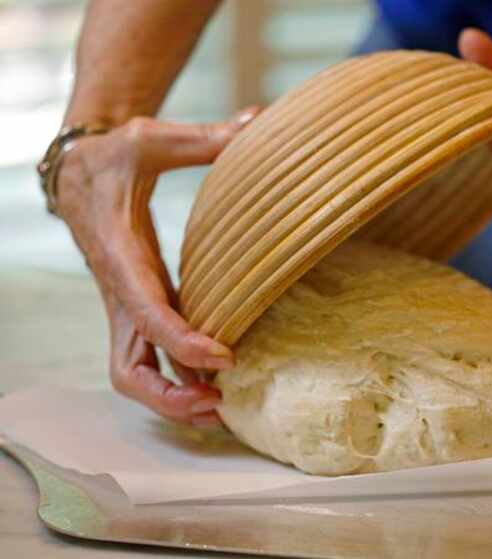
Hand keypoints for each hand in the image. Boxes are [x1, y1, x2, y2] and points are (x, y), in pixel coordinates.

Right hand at [56, 108, 258, 426]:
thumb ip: (202, 138)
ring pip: (134, 373)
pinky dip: (177, 379)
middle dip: (168, 396)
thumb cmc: (116, 158)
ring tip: (224, 407)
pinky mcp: (137, 310)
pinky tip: (216, 383)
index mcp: (120, 255)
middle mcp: (119, 293)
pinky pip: (150, 359)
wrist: (80, 174)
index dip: (180, 340)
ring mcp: (126, 308)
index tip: (222, 356)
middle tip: (221, 404)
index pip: (144, 311)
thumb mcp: (151, 138)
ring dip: (173, 398)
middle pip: (127, 367)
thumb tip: (256, 119)